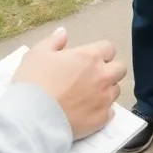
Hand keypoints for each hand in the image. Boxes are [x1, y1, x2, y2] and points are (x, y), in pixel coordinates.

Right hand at [13, 28, 127, 139]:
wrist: (33, 118)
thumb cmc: (34, 81)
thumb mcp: (37, 54)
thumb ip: (53, 41)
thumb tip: (64, 33)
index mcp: (89, 57)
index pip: (109, 48)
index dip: (100, 52)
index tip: (88, 58)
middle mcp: (102, 76)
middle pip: (120, 69)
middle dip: (110, 69)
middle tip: (93, 75)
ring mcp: (104, 99)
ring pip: (116, 91)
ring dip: (106, 90)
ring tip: (89, 95)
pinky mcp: (101, 119)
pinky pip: (110, 112)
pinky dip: (102, 110)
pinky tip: (88, 111)